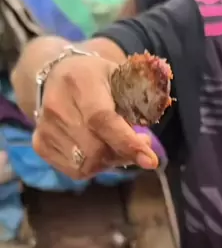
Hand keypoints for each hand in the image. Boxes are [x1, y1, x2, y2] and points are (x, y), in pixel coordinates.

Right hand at [32, 55, 157, 178]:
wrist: (54, 75)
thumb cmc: (97, 78)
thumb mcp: (122, 75)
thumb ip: (142, 95)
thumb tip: (154, 119)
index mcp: (80, 82)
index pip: (102, 120)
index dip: (127, 142)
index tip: (151, 160)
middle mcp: (57, 105)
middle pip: (96, 150)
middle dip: (123, 153)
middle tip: (138, 144)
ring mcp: (45, 127)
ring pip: (87, 165)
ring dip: (110, 161)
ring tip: (115, 144)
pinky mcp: (40, 144)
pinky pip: (75, 171)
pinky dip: (94, 167)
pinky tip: (98, 148)